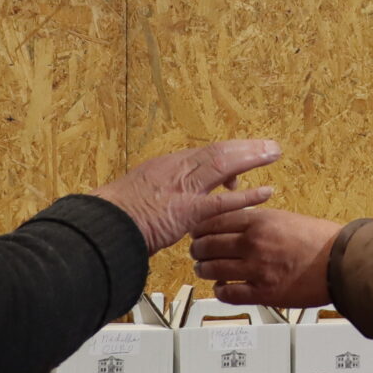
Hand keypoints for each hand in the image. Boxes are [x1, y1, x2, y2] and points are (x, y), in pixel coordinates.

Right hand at [91, 140, 280, 254]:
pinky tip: (266, 192)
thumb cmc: (111, 217)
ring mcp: (182, 188)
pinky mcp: (186, 209)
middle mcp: (175, 170)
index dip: (226, 156)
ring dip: (251, 158)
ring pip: (224, 165)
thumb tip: (154, 205)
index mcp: (164, 167)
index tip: (241, 161)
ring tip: (273, 154)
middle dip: (245, 148)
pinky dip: (247, 196)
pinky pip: (223, 202)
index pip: (202, 156)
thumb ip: (150, 199)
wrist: (99, 226)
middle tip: (268, 146)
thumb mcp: (132, 199)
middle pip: (218, 152)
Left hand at [189, 204, 344, 307]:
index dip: (200, 227)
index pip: (214, 220)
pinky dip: (219, 291)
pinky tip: (221, 288)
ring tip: (205, 269)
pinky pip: (228, 293)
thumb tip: (238, 226)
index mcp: (259, 221)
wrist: (341, 262)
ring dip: (204, 270)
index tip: (198, 230)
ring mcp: (256, 269)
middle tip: (198, 251)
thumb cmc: (320, 240)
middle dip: (198, 249)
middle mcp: (253, 243)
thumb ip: (259, 222)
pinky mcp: (263, 292)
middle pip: (207, 244)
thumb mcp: (286, 218)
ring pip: (211, 269)